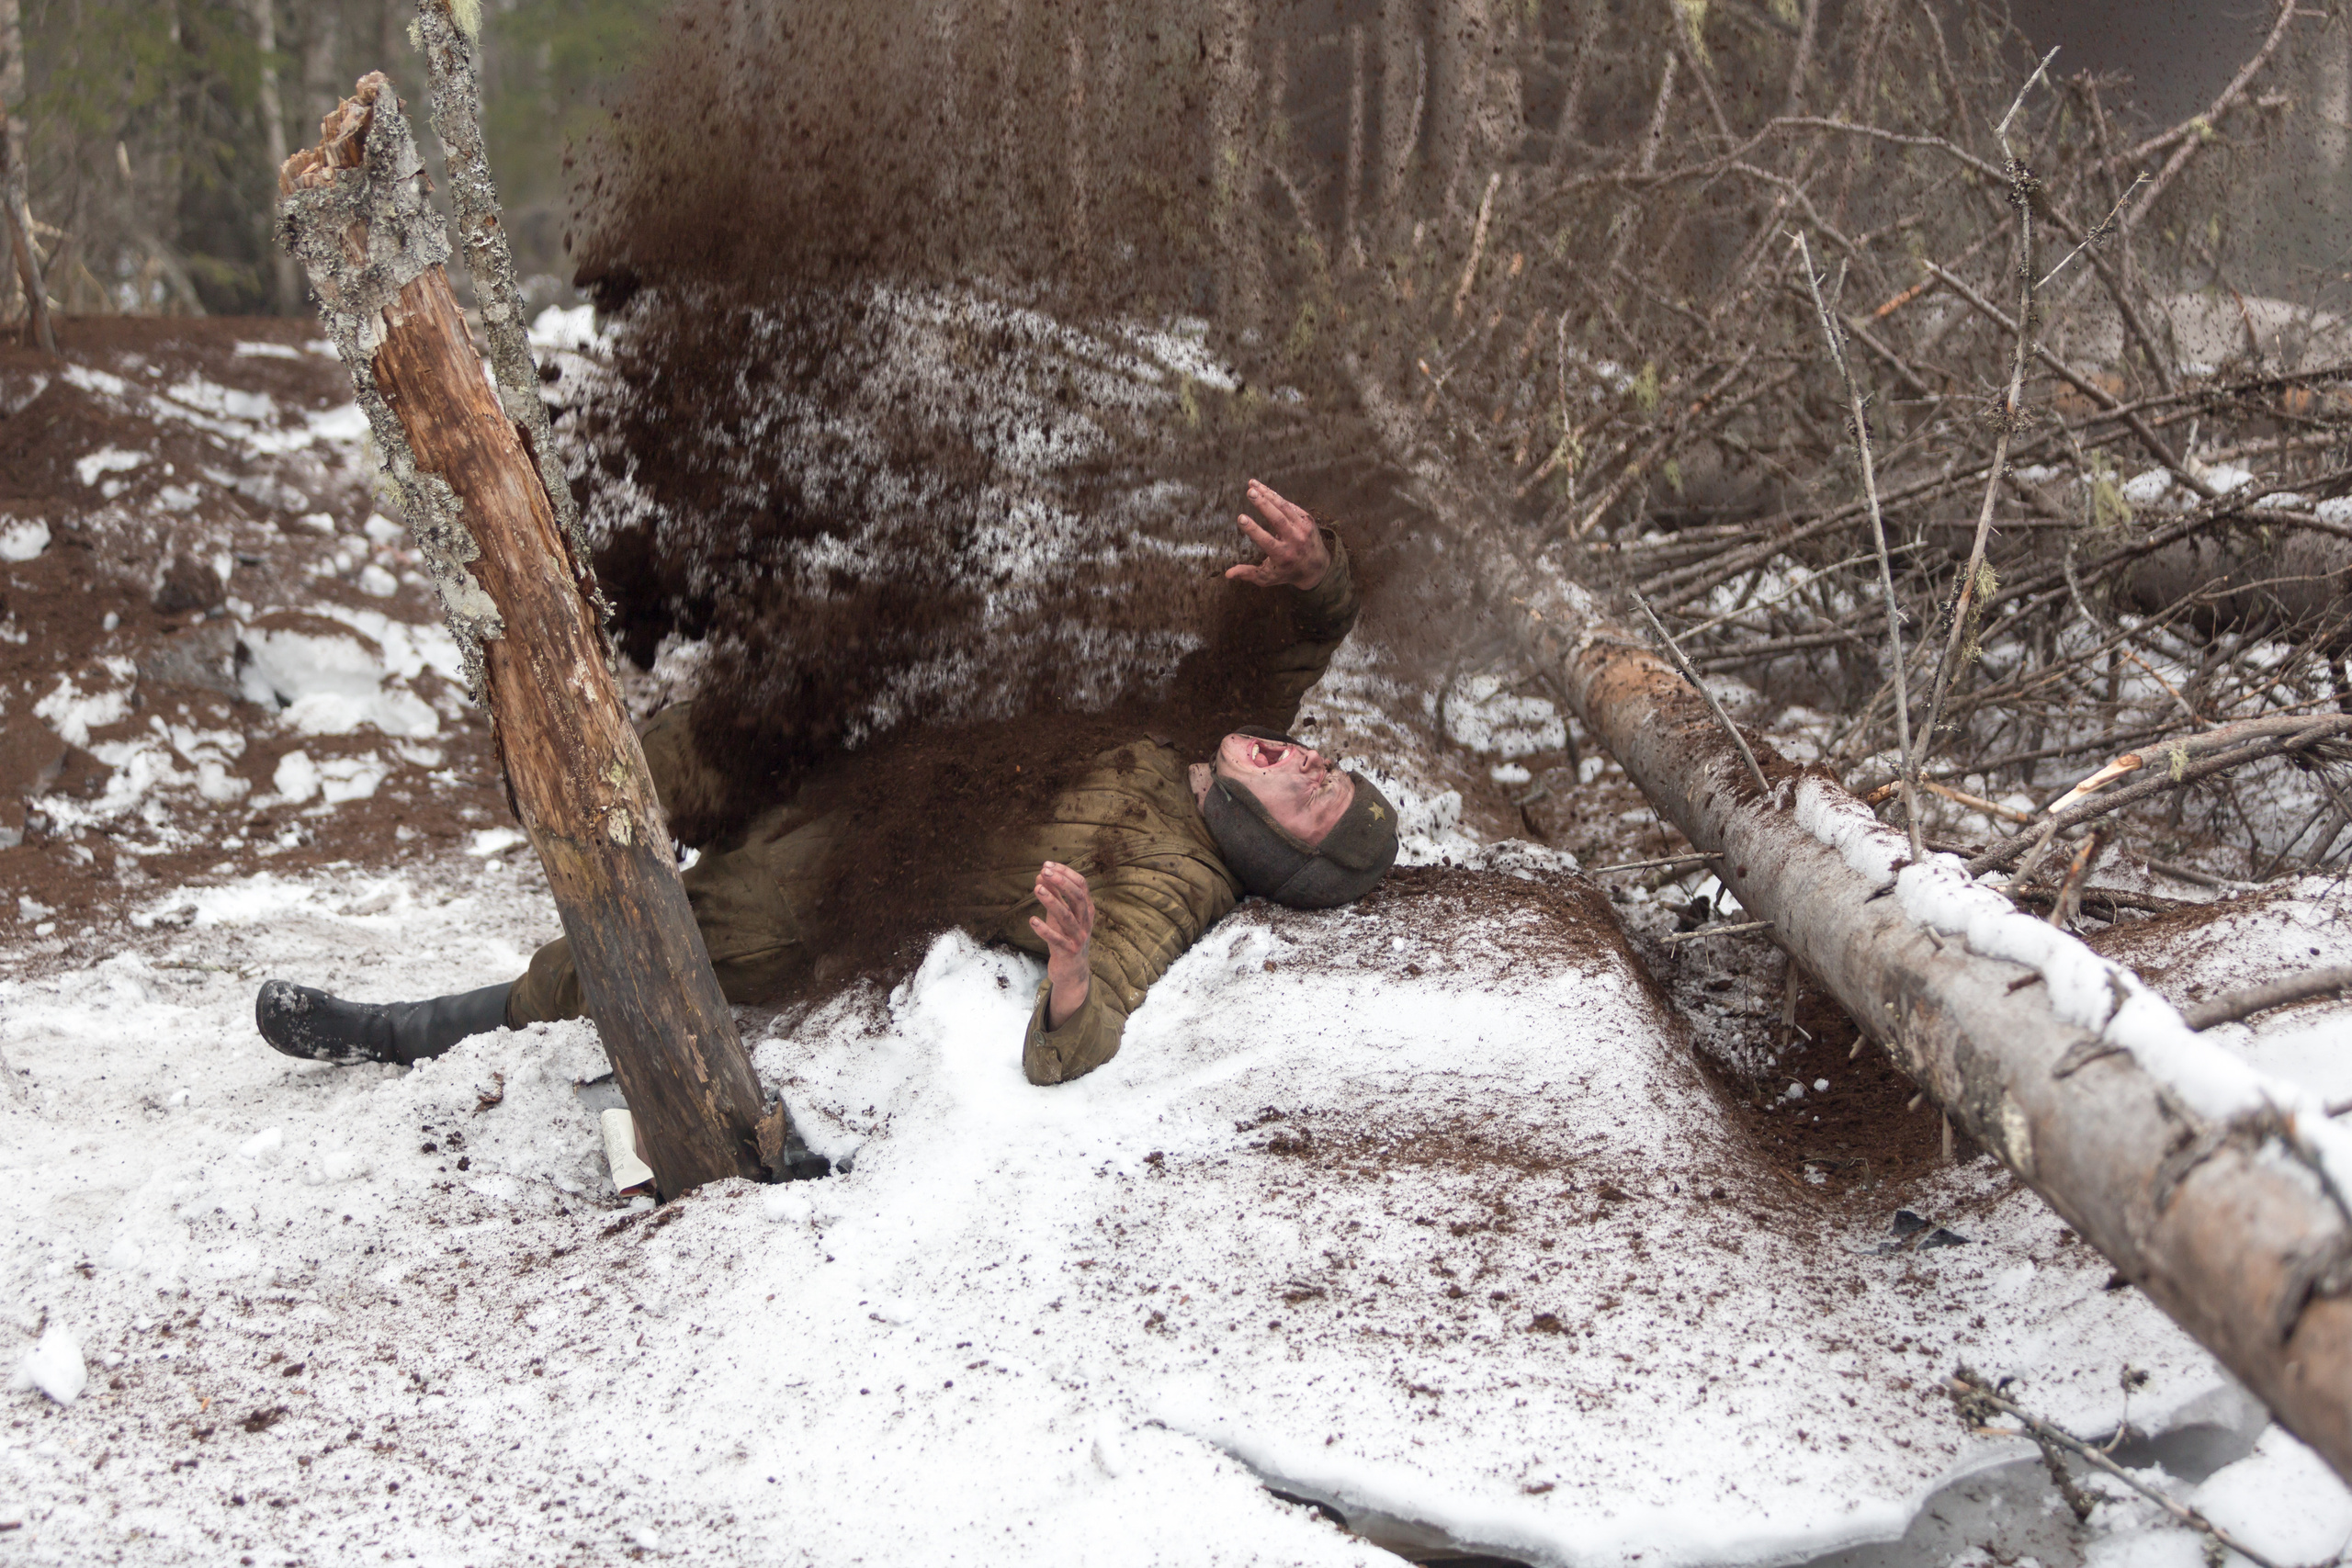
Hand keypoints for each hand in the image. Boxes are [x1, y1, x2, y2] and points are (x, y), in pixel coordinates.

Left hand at [1028, 861, 1095, 1028]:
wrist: (1072, 971)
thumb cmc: (1066, 938)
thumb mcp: (1060, 916)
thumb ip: (1053, 896)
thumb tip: (1041, 875)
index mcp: (1086, 910)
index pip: (1081, 885)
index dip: (1065, 873)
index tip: (1048, 865)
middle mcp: (1086, 922)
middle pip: (1078, 897)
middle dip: (1061, 883)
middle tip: (1044, 871)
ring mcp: (1079, 938)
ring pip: (1067, 917)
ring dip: (1052, 902)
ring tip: (1037, 889)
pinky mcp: (1069, 952)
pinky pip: (1056, 939)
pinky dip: (1044, 930)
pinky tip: (1032, 921)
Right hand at [1225, 479, 1330, 590]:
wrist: (1317, 568)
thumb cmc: (1286, 572)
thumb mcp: (1267, 578)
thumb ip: (1248, 574)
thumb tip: (1227, 574)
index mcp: (1283, 555)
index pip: (1266, 540)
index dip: (1253, 529)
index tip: (1241, 518)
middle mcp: (1295, 541)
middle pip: (1278, 519)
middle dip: (1263, 504)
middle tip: (1249, 492)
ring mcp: (1303, 529)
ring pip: (1284, 508)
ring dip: (1268, 494)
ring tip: (1252, 484)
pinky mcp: (1307, 520)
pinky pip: (1290, 506)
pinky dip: (1276, 497)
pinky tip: (1263, 489)